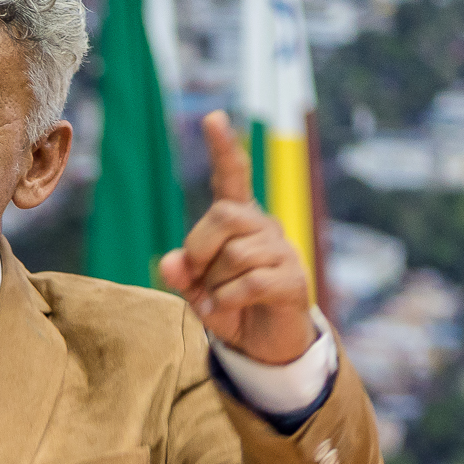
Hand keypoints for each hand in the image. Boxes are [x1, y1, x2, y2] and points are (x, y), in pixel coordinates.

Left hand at [157, 111, 316, 365]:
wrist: (266, 346)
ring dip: (216, 283)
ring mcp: (283, 252)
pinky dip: (229, 300)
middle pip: (223, 215)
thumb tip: (169, 261)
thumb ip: (182, 274)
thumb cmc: (231, 308)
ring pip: (236, 253)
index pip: (233, 178)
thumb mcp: (197, 291)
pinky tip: (227, 310)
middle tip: (199, 276)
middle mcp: (264, 228)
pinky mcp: (293, 281)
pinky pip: (251, 281)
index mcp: (240, 222)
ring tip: (219, 299)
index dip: (223, 149)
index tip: (213, 118)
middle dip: (200, 248)